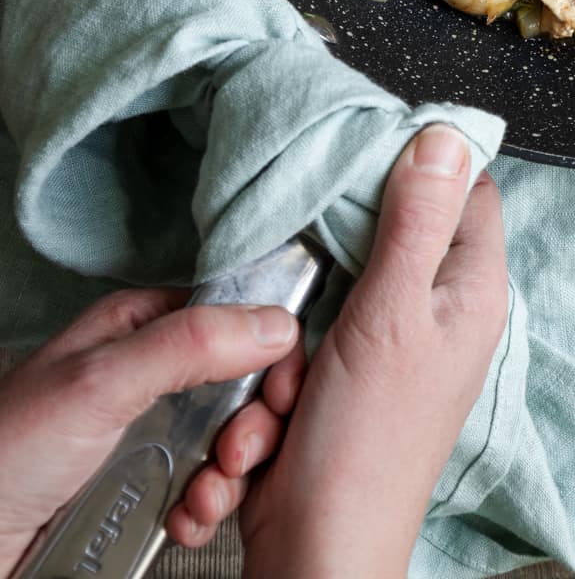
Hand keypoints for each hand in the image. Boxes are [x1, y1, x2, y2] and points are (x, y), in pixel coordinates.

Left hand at [0, 287, 301, 574]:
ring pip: (229, 445)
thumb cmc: (4, 451)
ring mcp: (151, 437)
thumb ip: (189, 343)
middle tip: (236, 451)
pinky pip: (203, 496)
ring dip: (232, 475)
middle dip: (254, 423)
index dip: (271, 350)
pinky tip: (187, 521)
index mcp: (143, 326)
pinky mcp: (146, 493)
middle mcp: (153, 376)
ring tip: (204, 496)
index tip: (282, 388)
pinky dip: (206, 513)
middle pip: (244, 385)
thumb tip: (274, 321)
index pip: (236, 318)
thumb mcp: (100, 381)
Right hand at [240, 125, 507, 578]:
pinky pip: (300, 346)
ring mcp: (389, 350)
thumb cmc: (365, 446)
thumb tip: (446, 136)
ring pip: (326, 293)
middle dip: (327, 267)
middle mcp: (439, 314)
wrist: (316, 550)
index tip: (363, 162)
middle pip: (381, 237)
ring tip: (294, 387)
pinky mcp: (342, 382)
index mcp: (472, 290)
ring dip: (292, 336)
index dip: (419, 165)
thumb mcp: (390, 311)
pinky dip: (280, 377)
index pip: (466, 189)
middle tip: (314, 309)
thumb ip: (417, 219)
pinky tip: (278, 418)